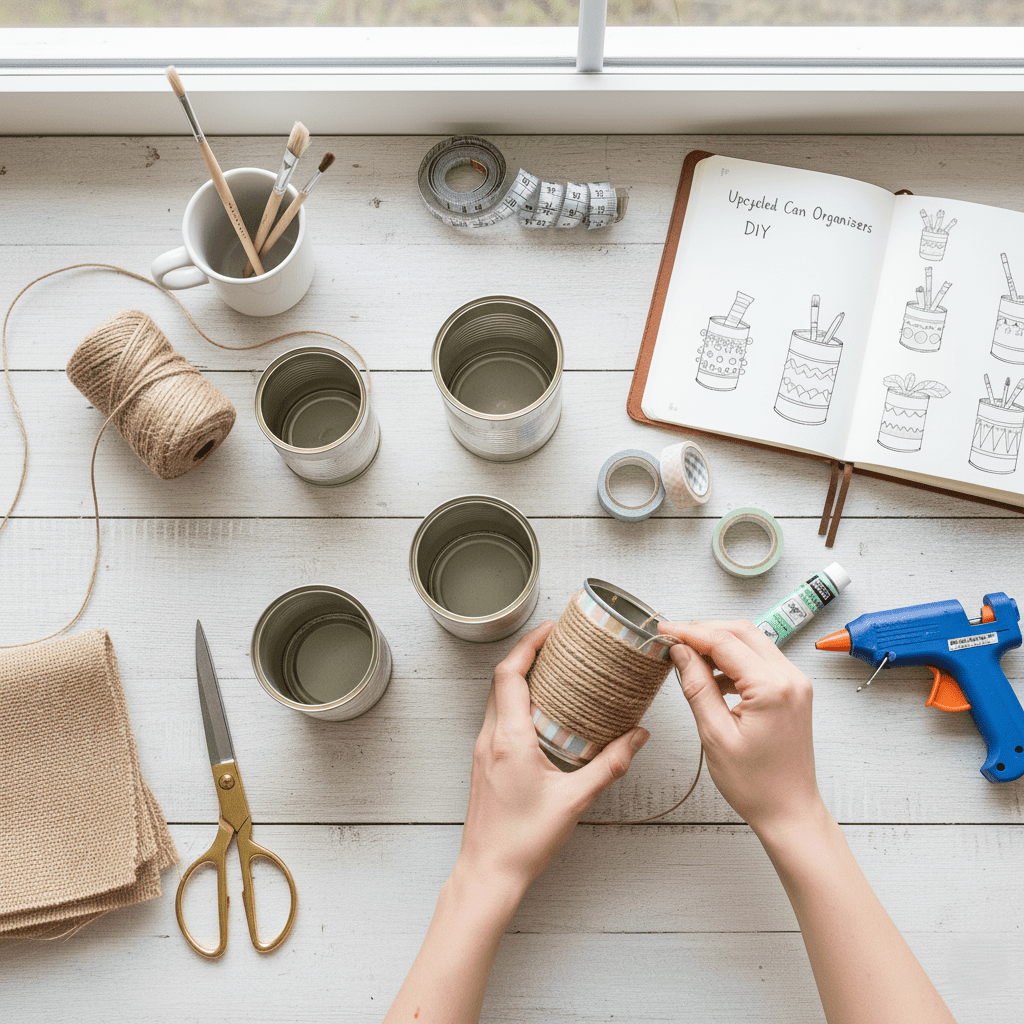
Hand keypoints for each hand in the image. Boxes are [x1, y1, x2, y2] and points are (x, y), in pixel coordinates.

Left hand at [456, 620, 650, 894]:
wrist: (488, 871)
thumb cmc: (524, 840)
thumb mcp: (575, 801)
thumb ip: (609, 765)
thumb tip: (638, 737)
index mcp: (509, 739)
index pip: (510, 674)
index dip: (528, 645)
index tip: (550, 629)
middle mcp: (490, 738)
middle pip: (501, 679)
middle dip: (527, 654)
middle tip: (557, 642)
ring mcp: (483, 750)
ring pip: (497, 697)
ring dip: (520, 677)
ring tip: (552, 669)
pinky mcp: (484, 762)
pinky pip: (497, 717)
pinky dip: (515, 700)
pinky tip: (540, 710)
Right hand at [659, 619, 822, 838]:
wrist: (789, 811)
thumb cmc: (756, 784)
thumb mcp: (715, 735)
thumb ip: (697, 687)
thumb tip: (681, 652)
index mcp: (772, 688)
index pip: (724, 642)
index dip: (689, 632)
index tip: (664, 631)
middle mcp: (790, 678)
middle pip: (741, 632)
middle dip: (704, 630)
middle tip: (672, 638)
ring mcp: (795, 683)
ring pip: (752, 642)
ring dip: (719, 643)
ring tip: (687, 657)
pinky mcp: (793, 690)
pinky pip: (760, 660)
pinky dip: (733, 660)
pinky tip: (712, 676)